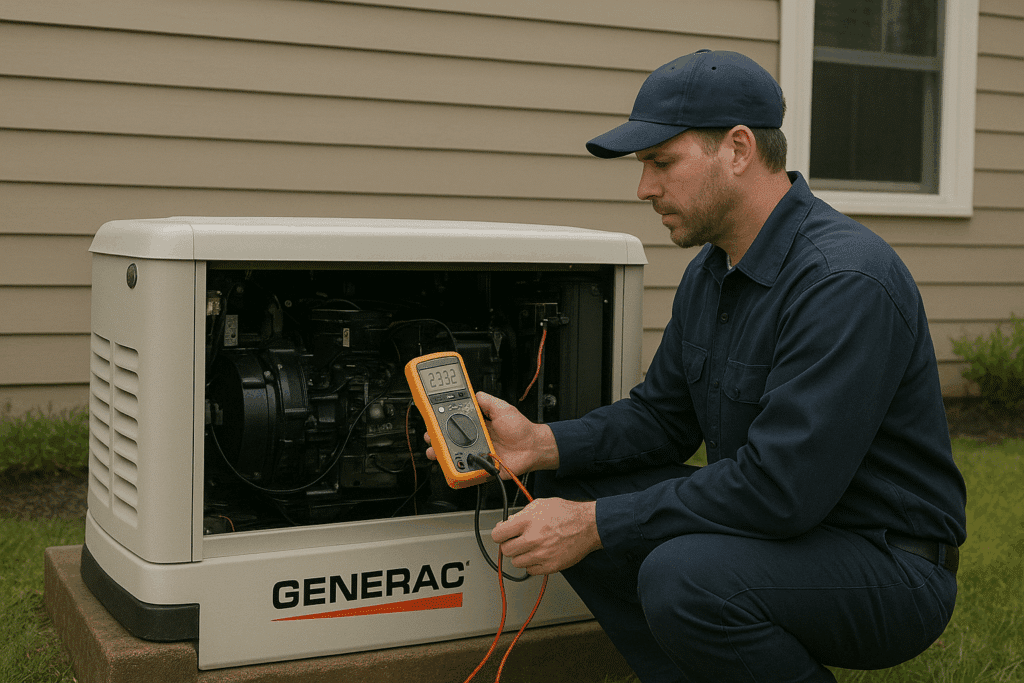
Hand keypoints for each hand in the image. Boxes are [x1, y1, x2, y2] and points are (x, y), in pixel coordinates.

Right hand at [424, 392, 558, 477]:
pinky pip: (467, 470)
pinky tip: (452, 464)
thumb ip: (487, 401)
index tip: (433, 418)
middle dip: (436, 438)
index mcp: (477, 425)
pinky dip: (458, 469)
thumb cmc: (521, 429)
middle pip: (450, 440)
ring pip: (454, 455)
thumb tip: (473, 393)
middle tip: (430, 435)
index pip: (455, 422)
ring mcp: (477, 453)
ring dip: (442, 454)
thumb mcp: (503, 408)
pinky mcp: (481, 467)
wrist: (533, 447)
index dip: (443, 421)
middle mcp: (474, 439)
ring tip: (435, 451)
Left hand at [491, 498, 601, 574]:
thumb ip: (521, 514)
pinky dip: (532, 564)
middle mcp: (533, 538)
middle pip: (506, 550)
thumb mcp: (540, 504)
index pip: (498, 535)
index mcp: (528, 521)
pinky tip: (539, 554)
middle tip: (517, 540)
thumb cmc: (566, 513)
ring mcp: (541, 554)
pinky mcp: (550, 566)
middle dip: (509, 544)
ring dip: (520, 555)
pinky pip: (530, 570)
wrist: (589, 526)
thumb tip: (507, 523)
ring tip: (530, 547)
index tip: (502, 534)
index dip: (499, 534)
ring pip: (516, 562)